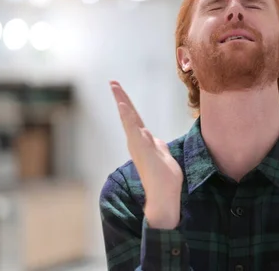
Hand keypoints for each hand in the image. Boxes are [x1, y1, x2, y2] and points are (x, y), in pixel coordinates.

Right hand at [110, 81, 182, 228]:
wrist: (165, 196)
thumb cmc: (165, 180)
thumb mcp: (164, 156)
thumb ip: (158, 146)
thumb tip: (155, 140)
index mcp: (143, 142)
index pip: (134, 119)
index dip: (127, 105)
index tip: (120, 91)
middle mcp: (137, 142)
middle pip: (129, 115)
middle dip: (121, 98)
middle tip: (113, 82)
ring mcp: (139, 145)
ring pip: (129, 119)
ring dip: (123, 103)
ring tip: (116, 88)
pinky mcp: (142, 149)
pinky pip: (133, 129)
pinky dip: (127, 117)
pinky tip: (123, 106)